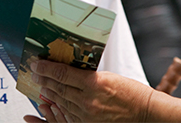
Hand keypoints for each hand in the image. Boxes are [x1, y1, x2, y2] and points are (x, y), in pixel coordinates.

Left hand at [24, 59, 153, 121]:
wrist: (146, 113)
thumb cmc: (132, 93)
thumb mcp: (109, 76)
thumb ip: (89, 76)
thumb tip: (71, 71)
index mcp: (95, 83)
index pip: (63, 74)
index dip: (46, 68)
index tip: (37, 64)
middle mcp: (88, 101)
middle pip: (59, 89)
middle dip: (44, 80)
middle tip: (35, 73)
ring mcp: (87, 116)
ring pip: (61, 103)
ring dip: (49, 94)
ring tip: (41, 86)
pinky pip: (68, 117)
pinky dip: (58, 109)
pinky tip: (52, 105)